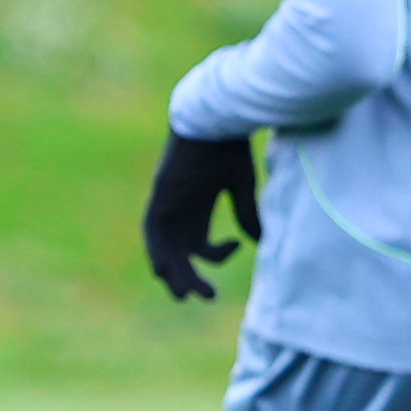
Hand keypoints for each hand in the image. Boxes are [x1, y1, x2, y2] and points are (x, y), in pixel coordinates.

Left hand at [142, 131, 265, 301]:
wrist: (216, 115)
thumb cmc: (230, 143)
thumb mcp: (241, 183)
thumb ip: (246, 212)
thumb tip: (258, 241)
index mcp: (198, 204)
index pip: (196, 242)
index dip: (214, 256)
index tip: (237, 246)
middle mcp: (179, 207)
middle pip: (178, 251)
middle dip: (189, 276)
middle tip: (206, 296)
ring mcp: (167, 203)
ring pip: (163, 248)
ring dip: (172, 272)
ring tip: (185, 294)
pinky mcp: (159, 196)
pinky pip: (151, 232)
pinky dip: (157, 252)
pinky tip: (164, 269)